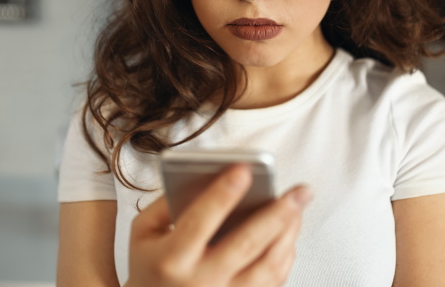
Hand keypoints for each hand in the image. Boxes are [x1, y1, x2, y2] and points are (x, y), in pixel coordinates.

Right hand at [124, 164, 312, 286]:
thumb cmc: (151, 267)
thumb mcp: (144, 233)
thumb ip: (166, 203)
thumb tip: (208, 177)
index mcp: (171, 259)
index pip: (200, 221)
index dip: (222, 193)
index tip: (243, 168)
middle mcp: (200, 282)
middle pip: (247, 243)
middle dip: (278, 212)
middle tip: (300, 190)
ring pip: (268, 265)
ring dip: (289, 233)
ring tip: (298, 207)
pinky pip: (273, 281)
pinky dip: (286, 255)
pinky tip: (289, 233)